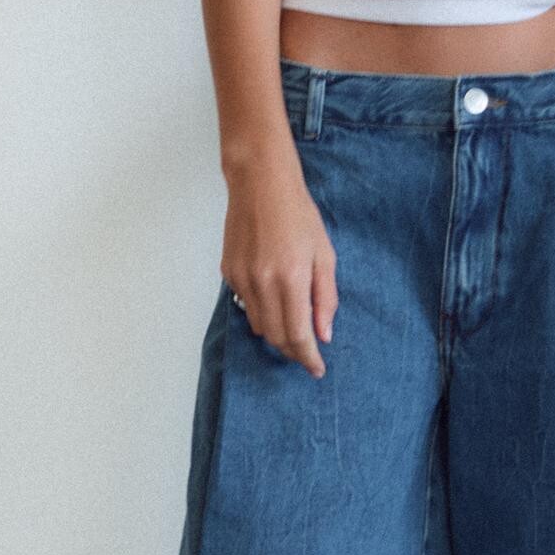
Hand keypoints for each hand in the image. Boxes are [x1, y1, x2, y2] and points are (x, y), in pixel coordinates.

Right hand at [222, 150, 337, 378]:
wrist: (260, 184)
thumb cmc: (298, 214)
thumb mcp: (324, 254)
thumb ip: (325, 298)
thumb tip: (324, 334)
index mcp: (291, 278)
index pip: (298, 335)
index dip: (308, 358)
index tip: (317, 370)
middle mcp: (262, 283)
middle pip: (275, 336)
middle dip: (293, 351)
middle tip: (308, 353)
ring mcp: (241, 279)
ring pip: (258, 325)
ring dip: (276, 334)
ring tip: (293, 329)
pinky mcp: (228, 273)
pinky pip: (246, 305)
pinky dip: (261, 311)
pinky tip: (273, 299)